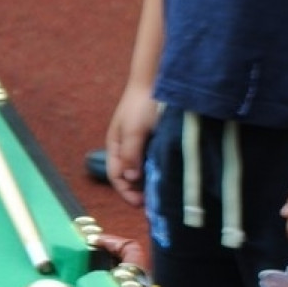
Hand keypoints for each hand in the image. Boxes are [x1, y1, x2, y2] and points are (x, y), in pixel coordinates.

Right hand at [105, 83, 159, 206]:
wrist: (157, 81)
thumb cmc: (141, 105)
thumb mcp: (134, 130)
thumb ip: (130, 154)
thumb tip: (130, 178)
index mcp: (116, 146)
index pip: (116, 176)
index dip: (126, 192)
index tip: (141, 204)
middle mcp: (127, 148)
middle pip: (130, 177)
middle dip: (140, 192)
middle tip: (156, 205)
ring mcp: (142, 145)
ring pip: (144, 171)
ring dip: (151, 183)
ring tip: (165, 195)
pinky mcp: (157, 141)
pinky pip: (156, 162)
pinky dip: (161, 172)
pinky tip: (171, 178)